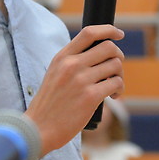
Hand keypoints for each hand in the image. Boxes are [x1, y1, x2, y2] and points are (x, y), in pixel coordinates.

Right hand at [24, 25, 124, 153]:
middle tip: (115, 69)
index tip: (119, 34)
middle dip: (118, 57)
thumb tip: (101, 53)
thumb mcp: (54, 74)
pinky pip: (116, 83)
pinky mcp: (90, 97)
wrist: (39, 128)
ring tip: (113, 86)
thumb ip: (73, 61)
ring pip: (116, 65)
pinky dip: (119, 89)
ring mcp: (81, 80)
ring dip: (120, 75)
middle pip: (109, 47)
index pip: (89, 33)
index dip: (109, 30)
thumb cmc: (49, 104)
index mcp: (62, 57)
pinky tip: (113, 96)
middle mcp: (72, 65)